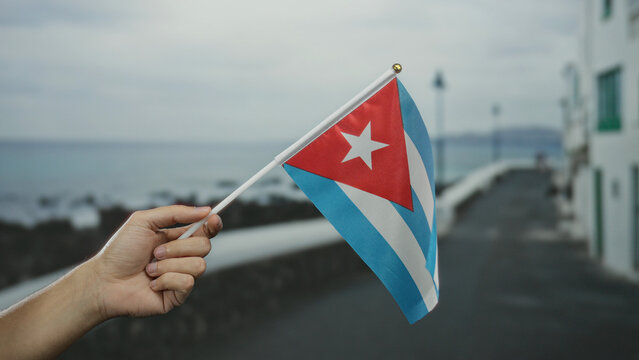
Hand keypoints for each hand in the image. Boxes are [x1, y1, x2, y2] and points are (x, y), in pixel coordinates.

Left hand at [89, 205, 222, 317]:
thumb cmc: (120, 251)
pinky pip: (188, 282)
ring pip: (199, 265)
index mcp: (177, 239)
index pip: (205, 231)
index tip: (213, 218)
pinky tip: (152, 283)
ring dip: (169, 265)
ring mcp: (181, 277)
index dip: (212, 224)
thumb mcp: (144, 221)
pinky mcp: (178, 296)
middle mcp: (182, 258)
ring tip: (149, 269)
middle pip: (205, 246)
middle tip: (156, 252)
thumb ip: (175, 213)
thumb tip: (205, 210)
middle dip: (179, 247)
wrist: (104, 281)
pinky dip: (167, 280)